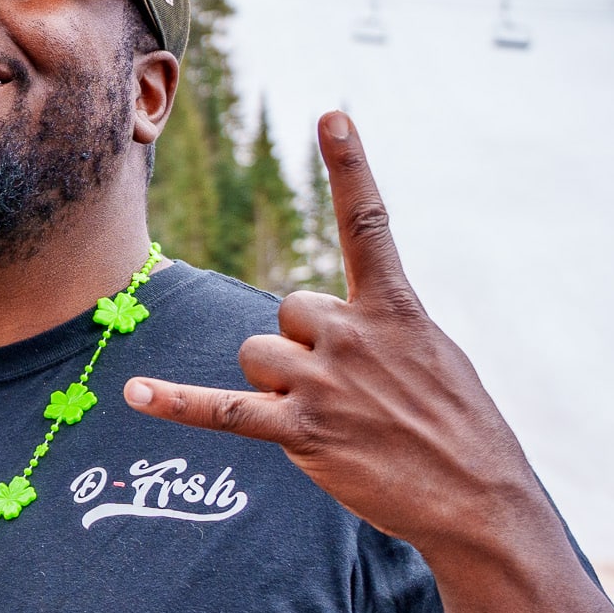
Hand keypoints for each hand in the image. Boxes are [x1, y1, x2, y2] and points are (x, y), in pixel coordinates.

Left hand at [125, 111, 543, 555]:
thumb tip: (322, 328)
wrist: (478, 498)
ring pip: (257, 354)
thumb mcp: (433, 358)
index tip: (332, 114)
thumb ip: (379, 329)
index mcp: (396, 309)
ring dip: (276, 385)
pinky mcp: (303, 431)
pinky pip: (224, 410)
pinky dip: (177, 403)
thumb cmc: (459, 431)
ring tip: (329, 420)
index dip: (350, 167)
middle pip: (286, 311)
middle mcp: (356, 334)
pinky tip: (134, 394)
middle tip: (350, 394)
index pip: (368, 224)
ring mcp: (327, 382)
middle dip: (302, 348)